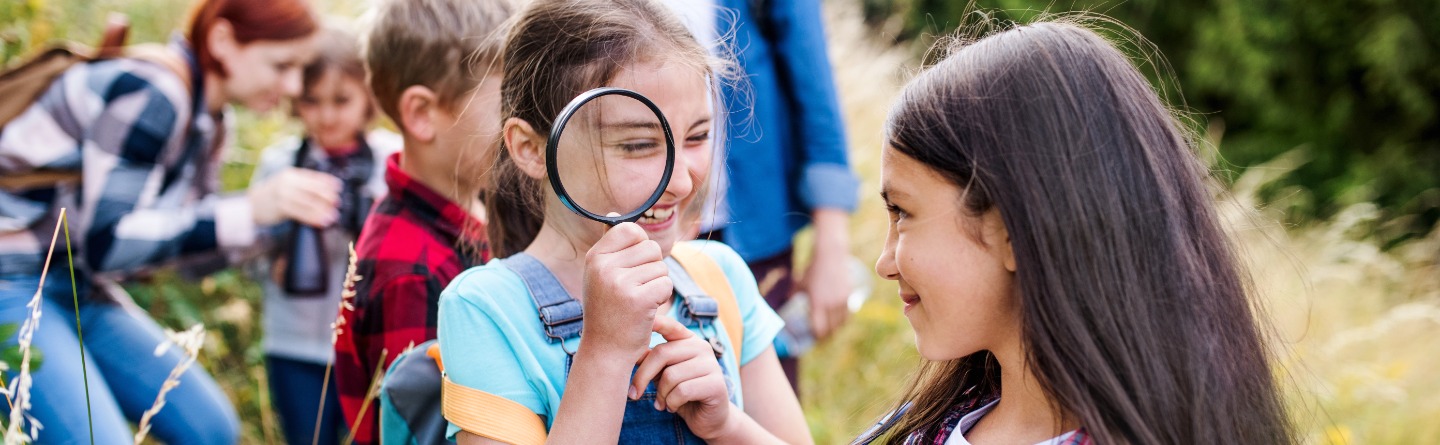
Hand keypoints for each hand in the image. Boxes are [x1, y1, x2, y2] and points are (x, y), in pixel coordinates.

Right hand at [249, 168, 340, 227]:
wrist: (251, 205)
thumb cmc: (273, 195)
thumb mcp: (286, 184)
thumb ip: (302, 184)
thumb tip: (326, 190)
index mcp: (291, 174)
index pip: (313, 177)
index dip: (327, 182)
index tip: (339, 187)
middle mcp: (287, 182)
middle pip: (312, 189)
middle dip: (327, 196)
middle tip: (338, 202)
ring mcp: (283, 194)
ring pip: (308, 203)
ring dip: (322, 210)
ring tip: (333, 216)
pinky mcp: (281, 207)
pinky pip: (301, 213)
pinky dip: (313, 218)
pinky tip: (322, 222)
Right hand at [581, 222, 671, 361]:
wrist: (605, 350)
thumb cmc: (607, 310)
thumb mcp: (601, 275)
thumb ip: (610, 246)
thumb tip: (615, 213)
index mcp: (595, 257)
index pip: (630, 229)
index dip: (640, 247)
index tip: (633, 267)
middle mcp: (604, 267)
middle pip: (651, 248)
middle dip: (652, 269)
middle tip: (636, 290)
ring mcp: (620, 283)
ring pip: (661, 267)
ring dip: (657, 285)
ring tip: (639, 301)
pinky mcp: (638, 299)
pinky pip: (666, 284)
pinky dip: (662, 298)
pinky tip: (646, 310)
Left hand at [632, 316, 733, 439]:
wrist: (709, 419)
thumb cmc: (682, 394)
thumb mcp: (663, 374)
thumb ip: (652, 361)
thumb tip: (630, 351)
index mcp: (688, 341)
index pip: (670, 326)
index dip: (656, 321)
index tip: (640, 318)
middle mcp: (702, 347)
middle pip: (662, 353)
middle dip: (642, 376)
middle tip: (634, 394)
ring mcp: (711, 364)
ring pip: (671, 375)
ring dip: (661, 395)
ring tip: (662, 403)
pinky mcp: (716, 384)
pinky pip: (682, 391)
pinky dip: (672, 403)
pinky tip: (673, 407)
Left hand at [800, 252, 851, 340]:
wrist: (831, 255)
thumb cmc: (813, 269)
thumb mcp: (800, 282)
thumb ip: (793, 294)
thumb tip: (787, 301)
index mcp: (817, 303)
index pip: (819, 328)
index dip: (817, 337)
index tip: (814, 338)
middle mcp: (831, 304)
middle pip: (831, 329)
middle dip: (826, 336)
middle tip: (822, 339)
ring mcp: (842, 300)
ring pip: (841, 323)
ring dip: (836, 330)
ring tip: (831, 333)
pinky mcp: (850, 295)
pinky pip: (848, 314)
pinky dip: (844, 321)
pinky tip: (840, 323)